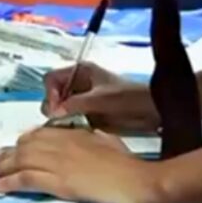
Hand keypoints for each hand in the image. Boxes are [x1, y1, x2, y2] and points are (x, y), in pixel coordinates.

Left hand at [0, 127, 164, 202]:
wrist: (136, 182)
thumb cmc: (128, 164)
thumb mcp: (107, 141)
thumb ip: (92, 138)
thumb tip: (86, 138)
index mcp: (73, 133)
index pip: (40, 134)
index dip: (23, 142)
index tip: (13, 147)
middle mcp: (61, 144)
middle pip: (26, 146)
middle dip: (7, 154)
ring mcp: (58, 162)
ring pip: (21, 161)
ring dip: (0, 167)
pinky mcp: (57, 181)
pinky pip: (26, 179)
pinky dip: (7, 182)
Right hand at [44, 62, 160, 133]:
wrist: (151, 111)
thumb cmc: (128, 97)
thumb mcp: (100, 98)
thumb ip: (75, 104)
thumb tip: (53, 113)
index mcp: (80, 72)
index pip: (52, 79)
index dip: (50, 93)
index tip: (56, 108)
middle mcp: (78, 84)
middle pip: (53, 94)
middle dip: (54, 106)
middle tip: (60, 119)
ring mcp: (82, 99)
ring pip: (60, 108)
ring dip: (61, 117)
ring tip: (67, 126)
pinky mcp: (87, 114)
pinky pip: (70, 119)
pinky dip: (69, 124)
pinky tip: (74, 130)